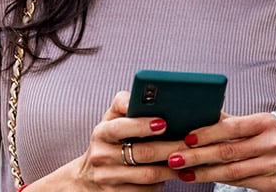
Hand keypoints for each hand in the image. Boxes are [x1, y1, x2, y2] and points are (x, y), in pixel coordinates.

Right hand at [24, 91, 183, 190]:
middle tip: (189, 142)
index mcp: (101, 133)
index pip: (119, 128)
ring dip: (171, 167)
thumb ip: (123, 103)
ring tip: (187, 158)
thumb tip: (140, 94)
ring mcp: (108, 180)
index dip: (141, 125)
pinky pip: (146, 191)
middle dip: (169, 148)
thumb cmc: (109, 140)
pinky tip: (174, 173)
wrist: (87, 179)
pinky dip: (163, 182)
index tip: (163, 123)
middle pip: (142, 154)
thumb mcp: (111, 119)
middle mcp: (101, 157)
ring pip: (148, 176)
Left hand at [165, 112, 275, 191]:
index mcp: (267, 122)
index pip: (233, 127)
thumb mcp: (255, 126)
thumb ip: (229, 121)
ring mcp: (275, 165)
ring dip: (202, 172)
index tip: (186, 137)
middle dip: (198, 155)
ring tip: (182, 171)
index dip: (208, 132)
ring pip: (231, 171)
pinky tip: (199, 178)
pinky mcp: (273, 184)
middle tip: (175, 158)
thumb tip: (198, 112)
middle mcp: (273, 143)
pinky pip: (238, 183)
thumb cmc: (268, 139)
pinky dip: (215, 181)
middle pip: (228, 151)